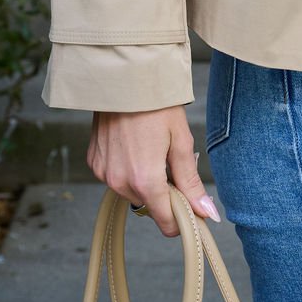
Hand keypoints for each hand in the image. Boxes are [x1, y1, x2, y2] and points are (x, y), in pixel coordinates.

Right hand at [87, 106, 221, 237]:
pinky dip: (127, 169)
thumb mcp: (181, 141)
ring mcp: (104, 173)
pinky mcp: (95, 163)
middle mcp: (120, 182)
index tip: (193, 204)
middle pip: (150, 205)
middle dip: (164, 192)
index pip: (166, 222)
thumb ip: (191, 182)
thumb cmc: (156, 105)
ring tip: (152, 148)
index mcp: (145, 180)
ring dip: (145, 180)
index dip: (183, 216)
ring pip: (133, 192)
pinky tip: (134, 145)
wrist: (124, 78)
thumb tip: (207, 213)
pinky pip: (116, 177)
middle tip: (172, 159)